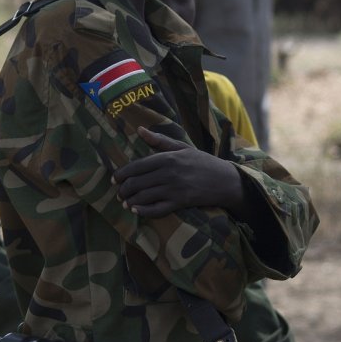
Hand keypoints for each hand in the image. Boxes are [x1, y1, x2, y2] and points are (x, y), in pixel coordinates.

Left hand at [112, 126, 243, 217]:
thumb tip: (140, 130)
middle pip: (137, 183)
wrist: (225, 180)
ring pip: (144, 196)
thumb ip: (160, 140)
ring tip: (125, 202)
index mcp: (167, 157)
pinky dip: (144, 211)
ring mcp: (174, 189)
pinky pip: (157, 209)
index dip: (122, 174)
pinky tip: (136, 211)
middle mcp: (168, 173)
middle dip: (124, 189)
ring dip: (130, 201)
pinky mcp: (180, 202)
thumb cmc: (202, 162)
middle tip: (119, 193)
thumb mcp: (182, 147)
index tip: (115, 179)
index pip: (137, 166)